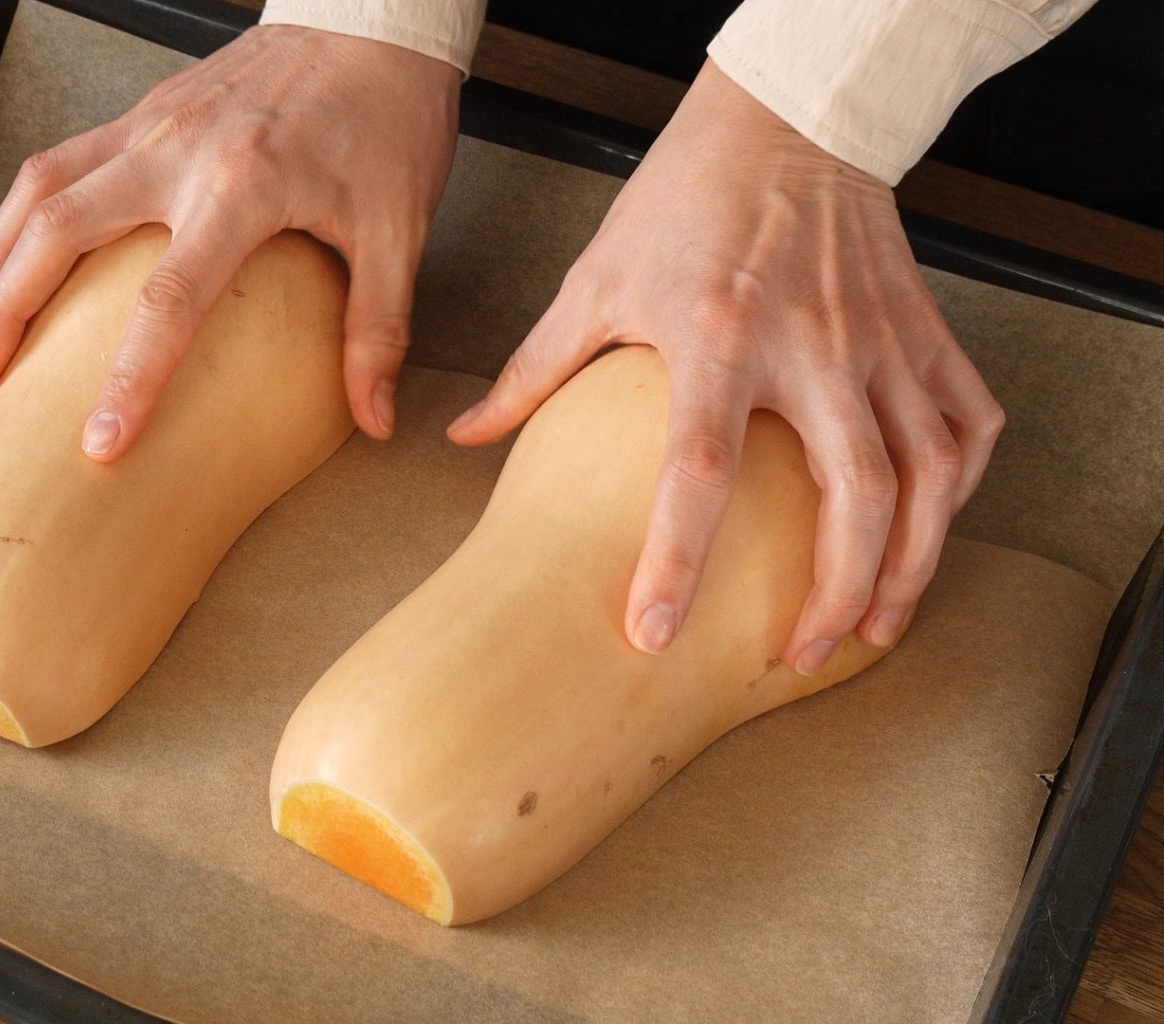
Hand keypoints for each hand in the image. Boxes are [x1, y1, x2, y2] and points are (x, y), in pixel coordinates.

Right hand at [0, 26, 460, 458]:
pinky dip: (23, 216)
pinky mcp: (144, 110)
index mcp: (243, 185)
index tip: (100, 442)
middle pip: (57, 232)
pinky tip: (16, 260)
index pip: (168, 301)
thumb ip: (377, 330)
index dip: (129, 379)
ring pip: (38, 188)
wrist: (371, 22)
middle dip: (10, 313)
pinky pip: (59, 162)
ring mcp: (151, 123)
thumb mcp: (399, 231)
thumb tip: (374, 419)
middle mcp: (177, 150)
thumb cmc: (387, 120)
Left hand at [447, 61, 1003, 674]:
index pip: (700, 470)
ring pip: (928, 474)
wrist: (785, 122)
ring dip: (910, 564)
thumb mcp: (596, 279)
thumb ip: (535, 368)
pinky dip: (959, 490)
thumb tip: (467, 436)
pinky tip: (928, 533)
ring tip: (876, 627)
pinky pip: (968, 423)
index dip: (676, 561)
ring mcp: (883, 341)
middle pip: (852, 495)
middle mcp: (815, 347)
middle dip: (837, 594)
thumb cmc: (683, 200)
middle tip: (804, 655)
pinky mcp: (926, 330)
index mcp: (718, 337)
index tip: (654, 634)